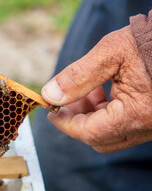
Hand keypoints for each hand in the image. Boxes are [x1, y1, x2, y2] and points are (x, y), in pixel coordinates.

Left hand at [42, 26, 151, 152]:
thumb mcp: (112, 51)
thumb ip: (78, 76)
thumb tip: (50, 95)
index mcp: (139, 113)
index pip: (90, 133)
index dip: (65, 123)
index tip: (50, 109)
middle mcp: (150, 126)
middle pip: (100, 138)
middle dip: (76, 121)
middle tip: (63, 100)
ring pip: (112, 133)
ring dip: (90, 116)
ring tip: (82, 91)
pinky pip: (125, 124)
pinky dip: (106, 112)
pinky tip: (100, 91)